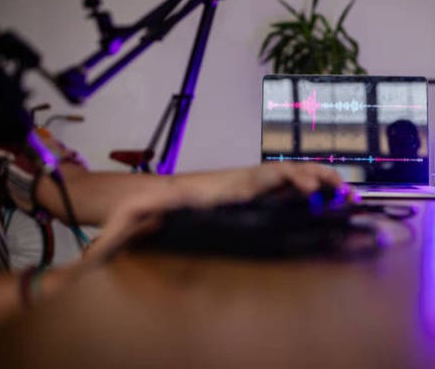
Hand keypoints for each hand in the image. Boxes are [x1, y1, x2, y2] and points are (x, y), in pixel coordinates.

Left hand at [83, 163, 347, 263]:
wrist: (137, 195)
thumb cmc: (137, 207)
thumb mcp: (123, 223)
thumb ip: (107, 241)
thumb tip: (90, 263)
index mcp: (215, 187)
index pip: (255, 176)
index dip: (283, 177)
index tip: (305, 184)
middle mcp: (232, 182)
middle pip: (279, 171)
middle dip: (312, 176)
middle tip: (343, 188)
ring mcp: (239, 185)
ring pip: (283, 176)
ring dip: (314, 180)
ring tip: (345, 192)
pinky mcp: (242, 193)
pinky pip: (279, 187)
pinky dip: (303, 188)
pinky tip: (322, 199)